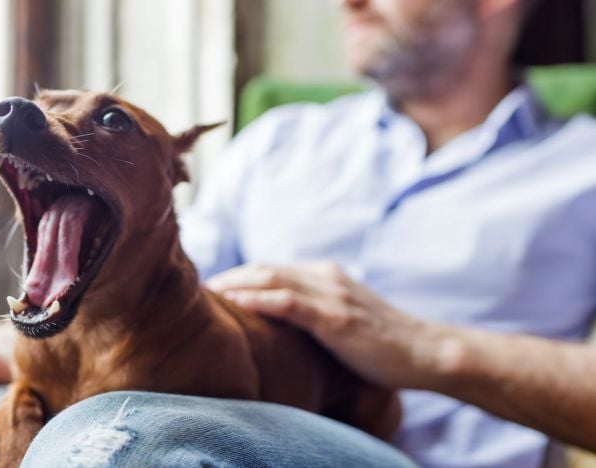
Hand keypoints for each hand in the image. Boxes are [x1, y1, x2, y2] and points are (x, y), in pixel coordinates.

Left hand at [207, 262, 452, 388]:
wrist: (426, 352)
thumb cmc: (385, 343)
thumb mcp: (347, 319)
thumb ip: (318, 312)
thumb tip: (286, 324)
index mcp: (326, 276)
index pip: (273, 269)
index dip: (241, 275)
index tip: (215, 286)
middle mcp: (325, 277)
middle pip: (265, 268)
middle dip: (230, 276)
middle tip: (201, 288)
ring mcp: (331, 295)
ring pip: (271, 279)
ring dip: (235, 283)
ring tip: (208, 293)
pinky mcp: (335, 317)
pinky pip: (288, 303)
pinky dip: (257, 299)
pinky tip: (234, 302)